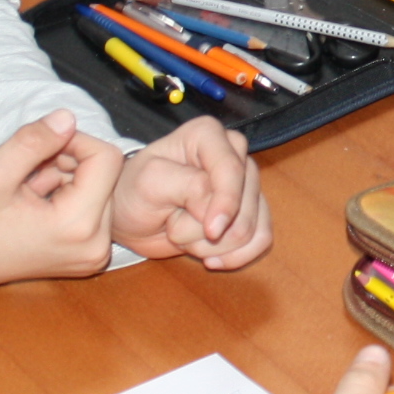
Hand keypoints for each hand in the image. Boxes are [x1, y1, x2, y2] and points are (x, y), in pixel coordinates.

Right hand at [0, 109, 125, 286]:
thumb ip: (32, 141)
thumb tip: (68, 118)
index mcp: (77, 226)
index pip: (106, 159)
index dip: (75, 141)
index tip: (40, 148)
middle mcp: (96, 245)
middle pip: (106, 174)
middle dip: (69, 162)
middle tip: (29, 171)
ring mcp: (95, 253)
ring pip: (100, 188)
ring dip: (67, 177)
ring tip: (29, 190)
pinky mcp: (90, 254)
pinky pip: (94, 207)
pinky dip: (68, 195)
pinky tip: (37, 204)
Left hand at [112, 117, 271, 268]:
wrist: (131, 218)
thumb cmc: (135, 193)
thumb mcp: (150, 182)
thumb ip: (189, 187)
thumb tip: (222, 213)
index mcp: (208, 134)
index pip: (232, 170)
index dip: (226, 204)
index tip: (210, 231)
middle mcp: (233, 154)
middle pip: (245, 205)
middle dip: (207, 230)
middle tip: (174, 227)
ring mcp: (245, 184)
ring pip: (252, 227)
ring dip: (216, 246)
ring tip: (185, 239)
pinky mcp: (250, 212)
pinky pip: (262, 239)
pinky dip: (236, 256)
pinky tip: (211, 259)